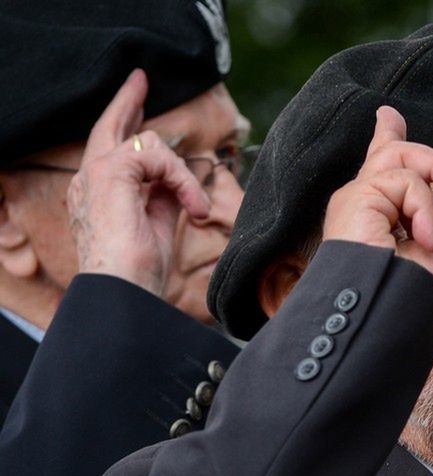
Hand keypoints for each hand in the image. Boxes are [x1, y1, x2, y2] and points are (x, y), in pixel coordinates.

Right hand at [67, 69, 210, 295]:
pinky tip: (194, 209)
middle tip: (140, 80)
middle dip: (129, 101)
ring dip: (184, 175)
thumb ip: (162, 200)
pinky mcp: (111, 172)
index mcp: (98, 195)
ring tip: (197, 210)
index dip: (124, 122)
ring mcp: (96, 174)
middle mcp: (88, 180)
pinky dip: (184, 180)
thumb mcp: (156, 229)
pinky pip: (158, 156)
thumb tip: (176, 184)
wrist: (123, 293)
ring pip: (149, 144)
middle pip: (111, 127)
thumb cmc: (138, 275)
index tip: (137, 99)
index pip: (110, 149)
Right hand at [322, 106, 432, 298]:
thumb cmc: (412, 298)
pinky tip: (421, 242)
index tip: (388, 117)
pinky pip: (405, 181)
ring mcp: (355, 199)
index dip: (385, 137)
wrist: (388, 316)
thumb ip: (430, 211)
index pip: (380, 169)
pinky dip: (423, 210)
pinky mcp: (356, 198)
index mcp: (375, 219)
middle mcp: (359, 206)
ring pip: (403, 160)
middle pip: (395, 152)